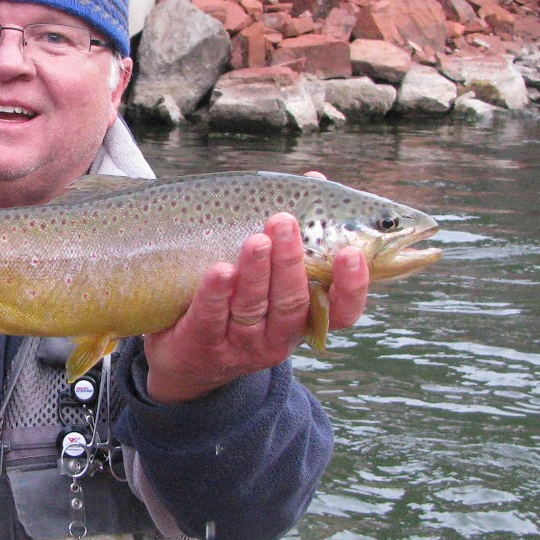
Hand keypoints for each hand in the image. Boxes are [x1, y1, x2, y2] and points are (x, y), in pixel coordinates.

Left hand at [142, 214, 370, 404]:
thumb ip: (297, 230)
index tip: (351, 254)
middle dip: (290, 261)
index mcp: (305, 318)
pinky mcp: (202, 345)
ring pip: (253, 307)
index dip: (352, 287)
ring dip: (256, 272)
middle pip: (292, 301)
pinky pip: (211, 317)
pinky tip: (219, 270)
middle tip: (284, 222)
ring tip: (256, 240)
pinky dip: (215, 293)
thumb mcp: (272, 277)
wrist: (187, 361)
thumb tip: (317, 178)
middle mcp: (279, 337)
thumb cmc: (239, 304)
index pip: (343, 312)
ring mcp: (241, 344)